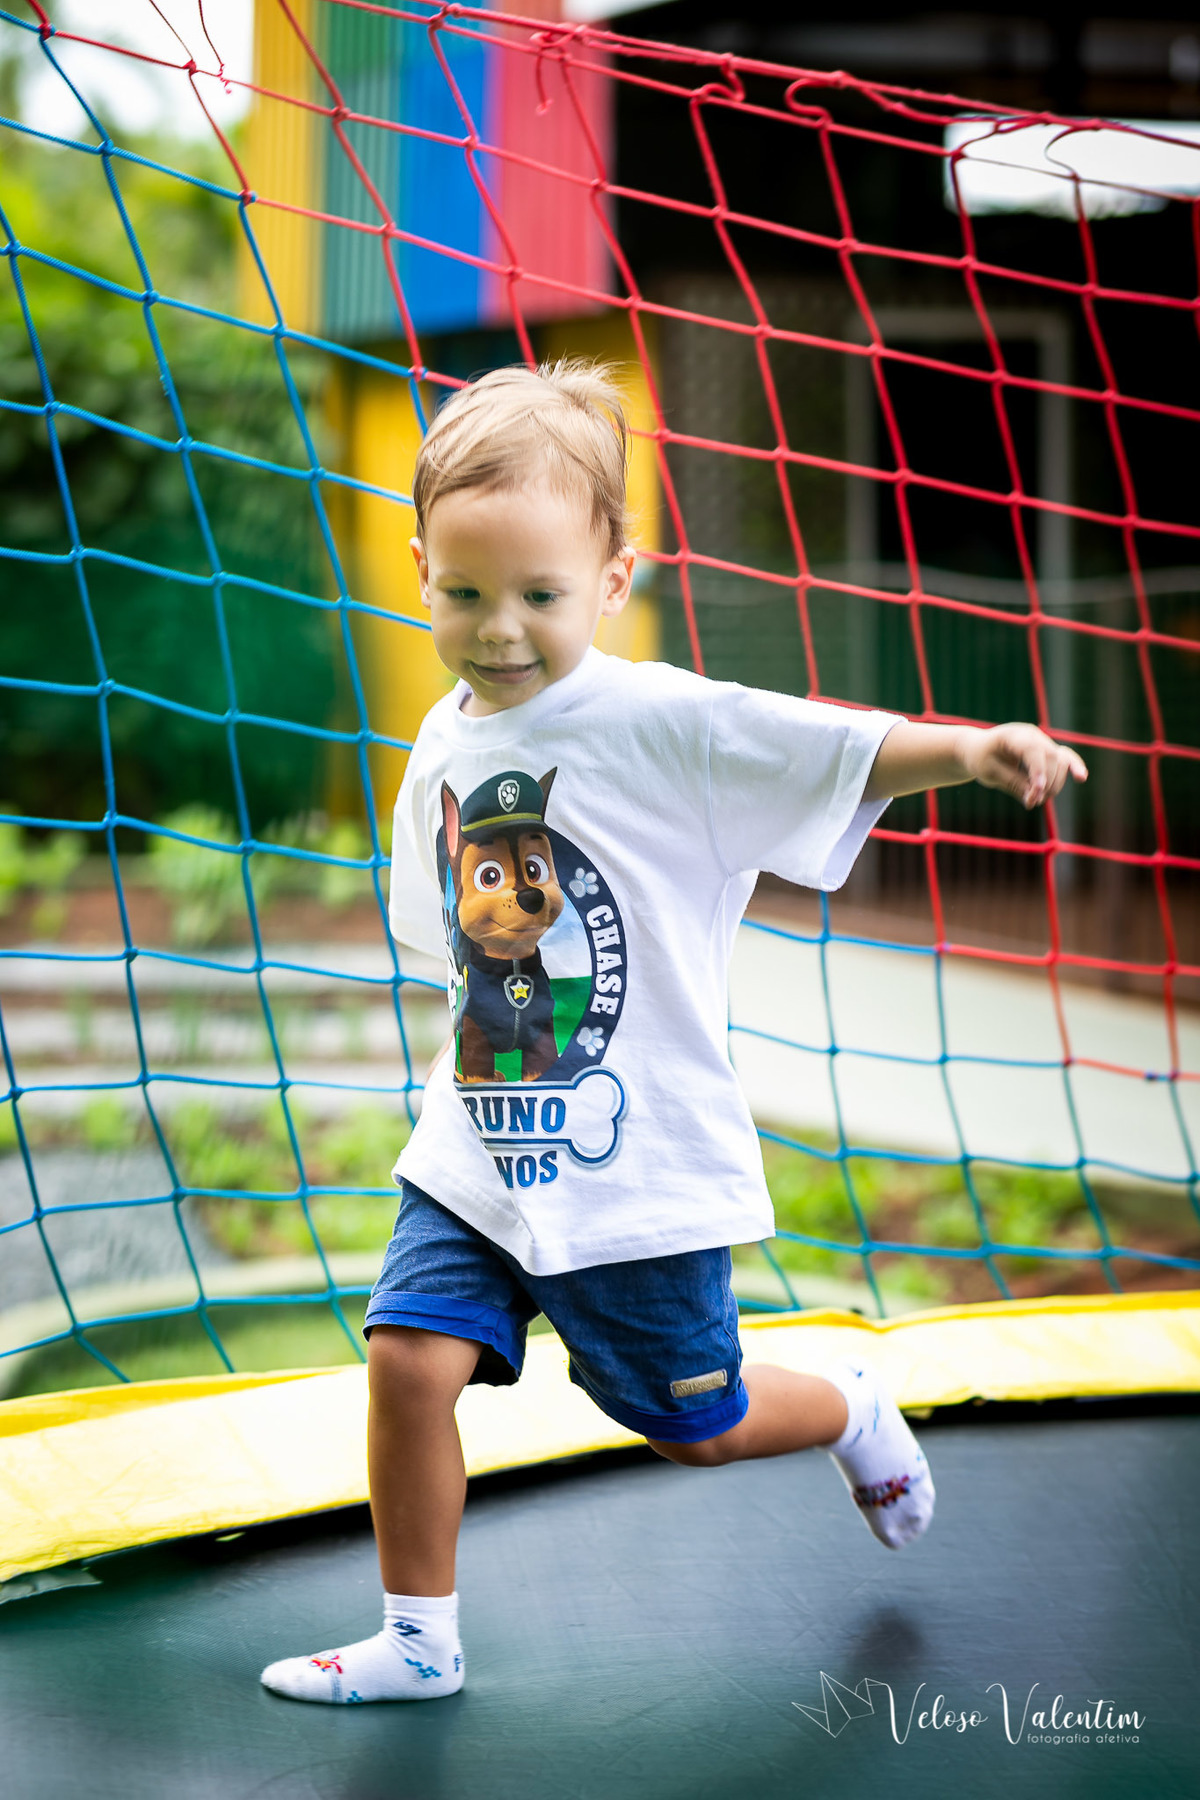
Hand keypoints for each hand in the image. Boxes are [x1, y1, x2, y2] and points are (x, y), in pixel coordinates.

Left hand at [962, 723, 1087, 809]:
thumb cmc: (981, 759)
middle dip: (1046, 783)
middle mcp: (1031, 735)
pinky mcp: (1047, 750)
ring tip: (1038, 799)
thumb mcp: (990, 773)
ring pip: (1060, 760)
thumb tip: (1035, 799)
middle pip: (1050, 757)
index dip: (1038, 772)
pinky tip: (1081, 777)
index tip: (1037, 793)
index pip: (1032, 750)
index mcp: (1012, 735)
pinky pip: (1065, 757)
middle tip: (1031, 803)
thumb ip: (1013, 784)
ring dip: (1055, 783)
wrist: (978, 748)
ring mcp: (1042, 741)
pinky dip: (1073, 767)